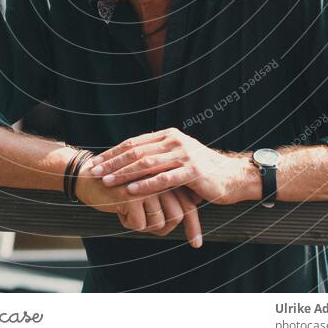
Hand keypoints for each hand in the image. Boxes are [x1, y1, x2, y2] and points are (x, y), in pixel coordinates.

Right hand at [74, 156, 203, 246]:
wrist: (90, 177)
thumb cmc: (121, 187)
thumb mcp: (146, 190)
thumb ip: (167, 197)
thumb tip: (187, 212)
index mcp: (166, 175)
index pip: (188, 204)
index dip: (193, 226)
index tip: (196, 244)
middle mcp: (160, 178)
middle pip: (177, 216)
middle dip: (163, 228)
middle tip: (144, 222)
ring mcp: (148, 185)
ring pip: (159, 223)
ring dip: (143, 224)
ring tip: (130, 211)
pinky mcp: (133, 195)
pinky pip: (140, 225)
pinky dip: (129, 223)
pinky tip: (120, 208)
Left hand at [88, 127, 256, 204]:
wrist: (232, 176)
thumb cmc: (202, 171)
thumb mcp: (179, 158)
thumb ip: (159, 156)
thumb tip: (132, 161)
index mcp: (168, 136)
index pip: (134, 143)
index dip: (113, 152)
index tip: (96, 161)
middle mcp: (174, 141)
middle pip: (136, 151)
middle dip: (112, 162)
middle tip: (94, 172)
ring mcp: (183, 155)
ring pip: (147, 164)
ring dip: (124, 173)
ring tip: (107, 181)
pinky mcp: (192, 172)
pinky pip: (163, 179)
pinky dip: (145, 185)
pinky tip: (130, 190)